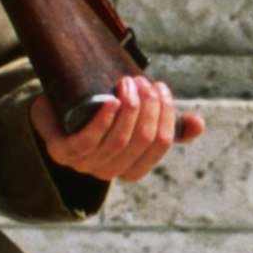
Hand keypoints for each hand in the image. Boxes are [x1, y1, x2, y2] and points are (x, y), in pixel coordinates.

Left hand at [35, 74, 203, 184]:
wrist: (54, 111)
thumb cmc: (99, 116)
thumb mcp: (134, 119)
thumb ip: (165, 124)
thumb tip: (198, 124)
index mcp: (132, 168)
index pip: (160, 144)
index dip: (166, 114)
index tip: (161, 88)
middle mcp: (110, 171)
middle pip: (142, 140)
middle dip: (149, 106)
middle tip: (143, 81)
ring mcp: (85, 165)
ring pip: (118, 140)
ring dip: (129, 107)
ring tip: (128, 82)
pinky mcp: (62, 153)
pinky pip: (87, 141)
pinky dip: (103, 120)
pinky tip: (112, 101)